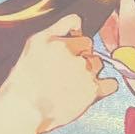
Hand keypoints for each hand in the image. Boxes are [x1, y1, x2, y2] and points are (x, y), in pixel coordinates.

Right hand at [0, 14, 118, 133]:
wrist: (24, 110)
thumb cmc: (23, 82)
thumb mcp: (32, 45)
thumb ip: (56, 30)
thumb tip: (79, 24)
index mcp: (55, 39)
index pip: (76, 23)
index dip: (72, 36)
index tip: (68, 48)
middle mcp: (71, 52)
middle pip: (88, 45)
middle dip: (80, 56)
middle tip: (64, 73)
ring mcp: (84, 71)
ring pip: (98, 63)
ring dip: (89, 71)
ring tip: (71, 84)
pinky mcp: (92, 89)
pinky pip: (111, 83)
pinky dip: (105, 86)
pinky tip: (89, 91)